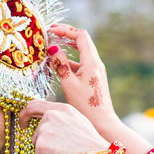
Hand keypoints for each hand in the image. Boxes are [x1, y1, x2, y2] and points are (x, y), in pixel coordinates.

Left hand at [19, 100, 107, 153]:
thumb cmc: (91, 146)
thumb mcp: (78, 123)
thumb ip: (61, 119)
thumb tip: (45, 122)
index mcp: (62, 109)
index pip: (33, 105)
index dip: (25, 114)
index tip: (23, 124)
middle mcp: (51, 117)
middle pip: (36, 131)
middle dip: (42, 143)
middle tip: (53, 153)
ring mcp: (45, 132)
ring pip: (37, 146)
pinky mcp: (41, 148)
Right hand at [48, 24, 150, 153]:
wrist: (102, 123)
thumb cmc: (85, 106)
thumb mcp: (68, 84)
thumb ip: (60, 65)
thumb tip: (52, 48)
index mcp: (92, 62)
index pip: (81, 36)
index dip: (66, 30)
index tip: (51, 30)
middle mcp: (96, 63)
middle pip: (82, 41)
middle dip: (66, 35)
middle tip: (50, 33)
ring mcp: (95, 71)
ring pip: (81, 53)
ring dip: (67, 48)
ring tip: (51, 48)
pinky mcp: (93, 79)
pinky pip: (81, 64)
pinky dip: (69, 61)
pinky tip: (58, 66)